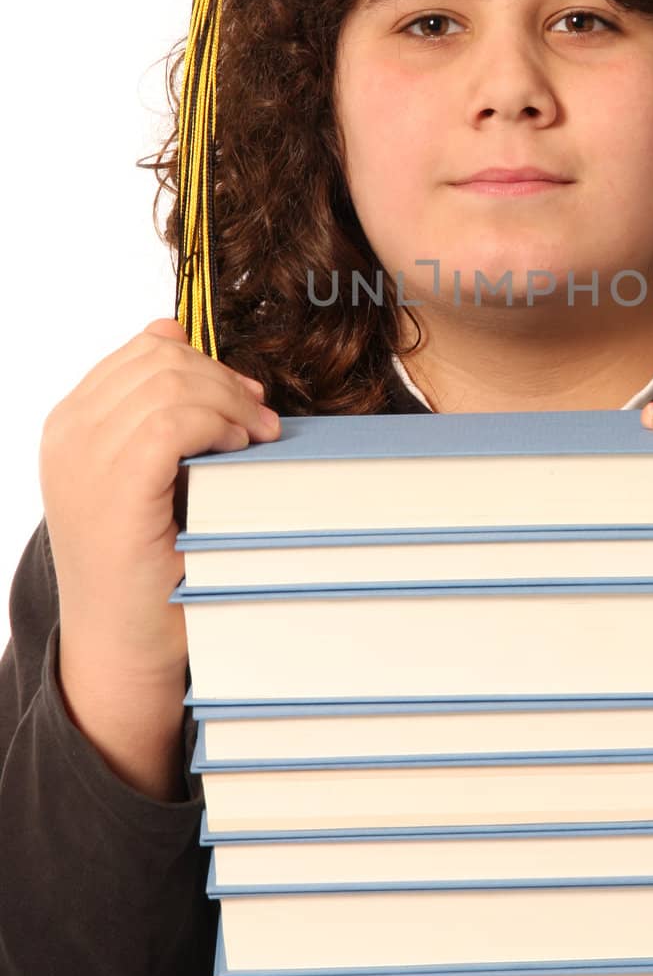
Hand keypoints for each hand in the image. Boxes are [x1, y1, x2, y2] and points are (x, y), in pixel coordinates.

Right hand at [39, 317, 281, 684]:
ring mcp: (84, 460)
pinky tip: (238, 451)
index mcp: (71, 424)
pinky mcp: (113, 488)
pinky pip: (172, 421)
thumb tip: (179, 331)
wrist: (122, 644)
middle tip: (261, 420)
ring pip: (170, 383)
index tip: (244, 398)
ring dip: (229, 402)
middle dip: (223, 379)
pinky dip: (217, 425)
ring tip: (255, 438)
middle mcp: (67, 434)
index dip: (205, 362)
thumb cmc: (146, 561)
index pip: (143, 350)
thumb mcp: (146, 470)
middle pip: (160, 358)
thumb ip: (157, 409)